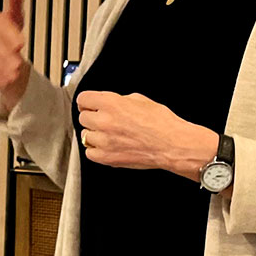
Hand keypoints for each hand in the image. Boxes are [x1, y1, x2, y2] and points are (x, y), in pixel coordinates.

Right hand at [0, 0, 31, 105]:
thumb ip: (16, 2)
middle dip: (6, 55)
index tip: (21, 43)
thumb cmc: (11, 33)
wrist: (3, 51)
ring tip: (15, 73)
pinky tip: (7, 78)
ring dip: (2, 67)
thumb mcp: (16, 17)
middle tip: (19, 64)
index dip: (9, 35)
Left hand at [76, 91, 218, 180]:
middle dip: (92, 117)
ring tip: (108, 134)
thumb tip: (110, 104)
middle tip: (103, 120)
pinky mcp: (107, 157)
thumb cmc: (162, 123)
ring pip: (85, 135)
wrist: (172, 144)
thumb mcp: (140, 100)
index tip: (88, 105)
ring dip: (94, 134)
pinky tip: (107, 146)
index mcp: (111, 103)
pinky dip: (96, 150)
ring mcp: (104, 141)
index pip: (83, 98)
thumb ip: (119, 100)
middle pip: (83, 117)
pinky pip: (90, 153)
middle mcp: (104, 121)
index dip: (87, 101)